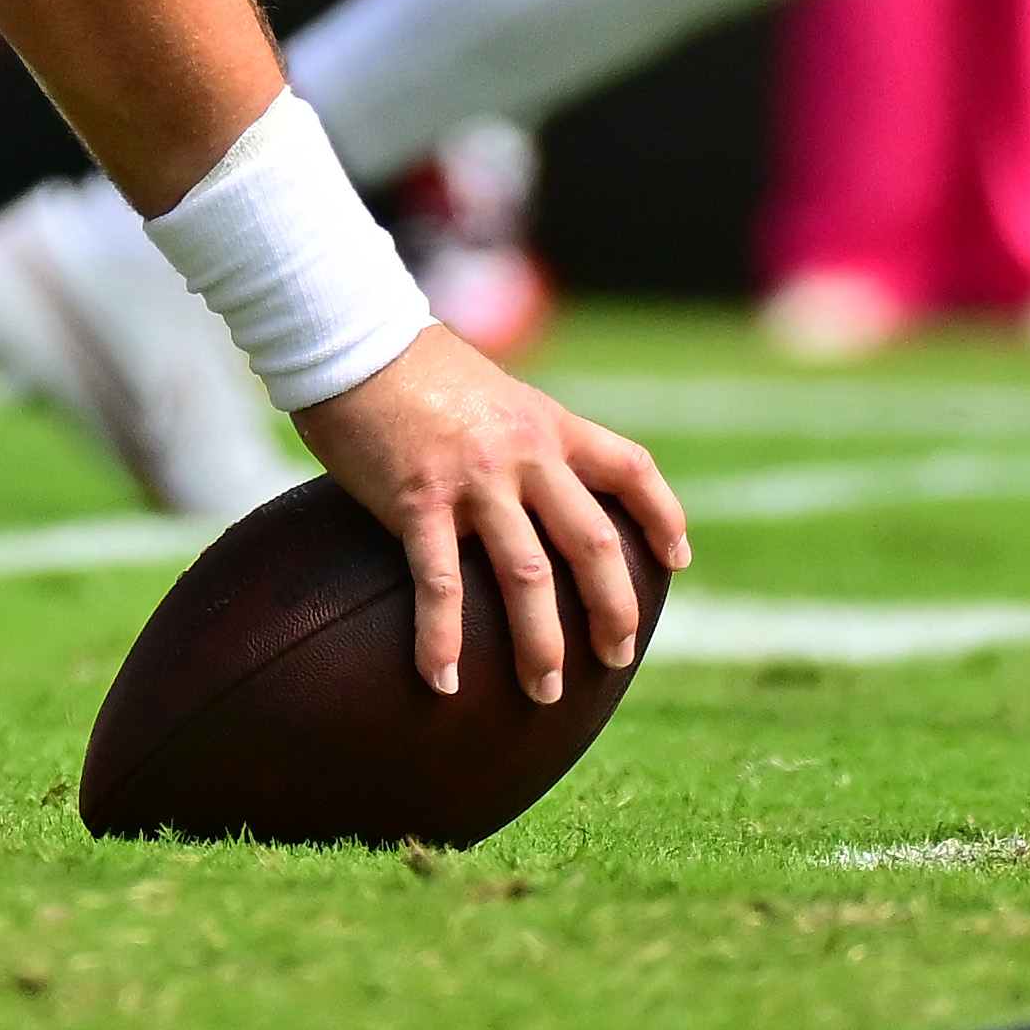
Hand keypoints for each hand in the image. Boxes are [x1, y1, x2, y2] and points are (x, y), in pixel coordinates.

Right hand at [289, 326, 687, 702]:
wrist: (353, 335)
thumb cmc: (413, 366)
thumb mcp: (492, 393)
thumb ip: (518, 437)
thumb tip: (527, 484)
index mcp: (547, 425)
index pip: (628, 468)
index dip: (663, 516)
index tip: (677, 561)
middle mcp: (524, 454)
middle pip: (592, 541)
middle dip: (612, 609)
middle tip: (618, 657)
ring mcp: (474, 479)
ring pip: (528, 574)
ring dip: (541, 644)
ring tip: (544, 693)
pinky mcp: (418, 498)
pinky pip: (439, 581)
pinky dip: (442, 637)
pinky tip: (444, 681)